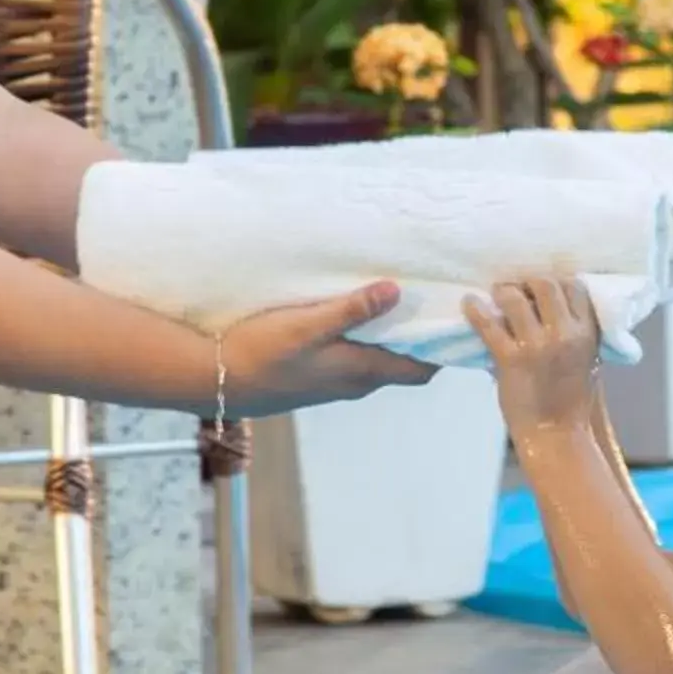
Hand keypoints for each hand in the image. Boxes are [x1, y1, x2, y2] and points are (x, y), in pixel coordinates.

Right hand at [223, 283, 436, 416]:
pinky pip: (353, 358)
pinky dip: (365, 340)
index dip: (441, 350)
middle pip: (403, 365)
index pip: (420, 370)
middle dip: (420, 339)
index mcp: (361, 372)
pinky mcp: (315, 377)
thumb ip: (351, 310)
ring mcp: (333, 382)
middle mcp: (354, 383)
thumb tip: (396, 291)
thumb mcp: (307, 325)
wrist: (217, 381)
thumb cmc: (261, 353)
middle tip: (431, 303)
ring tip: (398, 303)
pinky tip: (355, 317)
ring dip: (390, 338)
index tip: (455, 322)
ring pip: (377, 361)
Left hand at [464, 276, 602, 431]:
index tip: (542, 289)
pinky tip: (469, 303)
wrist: (556, 435)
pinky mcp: (511, 359)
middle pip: (545, 284)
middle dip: (528, 282)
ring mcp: (537, 345)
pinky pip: (488, 324)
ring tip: (496, 293)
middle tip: (517, 289)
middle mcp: (565, 334)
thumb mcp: (586, 361)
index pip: (574, 288)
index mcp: (587, 333)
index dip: (556, 283)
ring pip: (516, 298)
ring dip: (503, 291)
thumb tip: (548, 309)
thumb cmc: (571, 402)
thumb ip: (573, 334)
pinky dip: (475, 310)